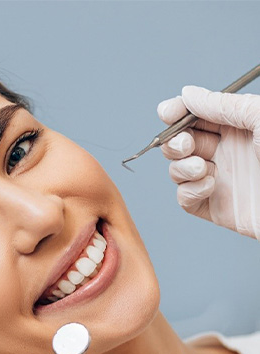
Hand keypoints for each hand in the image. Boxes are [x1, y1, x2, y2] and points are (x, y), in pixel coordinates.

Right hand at [158, 86, 259, 239]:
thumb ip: (222, 105)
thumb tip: (188, 94)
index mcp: (238, 126)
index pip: (196, 115)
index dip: (177, 112)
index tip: (167, 113)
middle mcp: (227, 152)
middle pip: (180, 142)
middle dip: (174, 142)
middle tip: (186, 145)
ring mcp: (220, 180)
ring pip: (177, 170)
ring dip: (181, 167)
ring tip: (201, 168)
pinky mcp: (216, 208)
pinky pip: (185, 199)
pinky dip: (189, 191)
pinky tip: (209, 186)